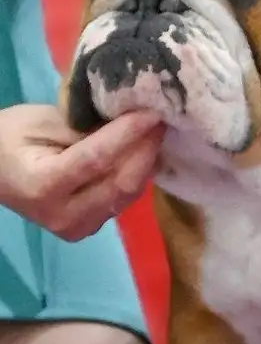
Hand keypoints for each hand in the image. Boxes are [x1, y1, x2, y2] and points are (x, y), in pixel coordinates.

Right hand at [0, 106, 164, 241]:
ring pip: (127, 195)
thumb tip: (131, 119)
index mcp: (44, 185)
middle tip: (162, 120)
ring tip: (157, 133)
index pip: (97, 159)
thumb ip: (84, 125)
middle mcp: (64, 215)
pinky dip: (136, 176)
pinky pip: (122, 201)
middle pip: (120, 183)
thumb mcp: (40, 121)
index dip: (129, 135)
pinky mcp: (87, 229)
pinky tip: (144, 154)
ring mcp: (77, 228)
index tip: (153, 113)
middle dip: (146, 149)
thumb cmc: (8, 139)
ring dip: (146, 163)